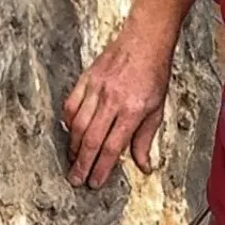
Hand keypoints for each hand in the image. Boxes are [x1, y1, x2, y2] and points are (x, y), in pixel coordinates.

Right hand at [62, 33, 172, 188]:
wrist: (144, 42)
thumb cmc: (153, 77)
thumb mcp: (156, 112)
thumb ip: (145, 140)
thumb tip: (143, 167)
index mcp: (131, 111)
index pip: (111, 147)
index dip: (102, 168)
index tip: (95, 182)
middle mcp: (111, 100)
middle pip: (91, 139)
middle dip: (82, 163)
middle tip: (76, 179)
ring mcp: (96, 88)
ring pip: (77, 123)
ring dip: (73, 146)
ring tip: (73, 161)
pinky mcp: (86, 78)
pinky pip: (72, 104)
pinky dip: (68, 121)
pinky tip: (70, 134)